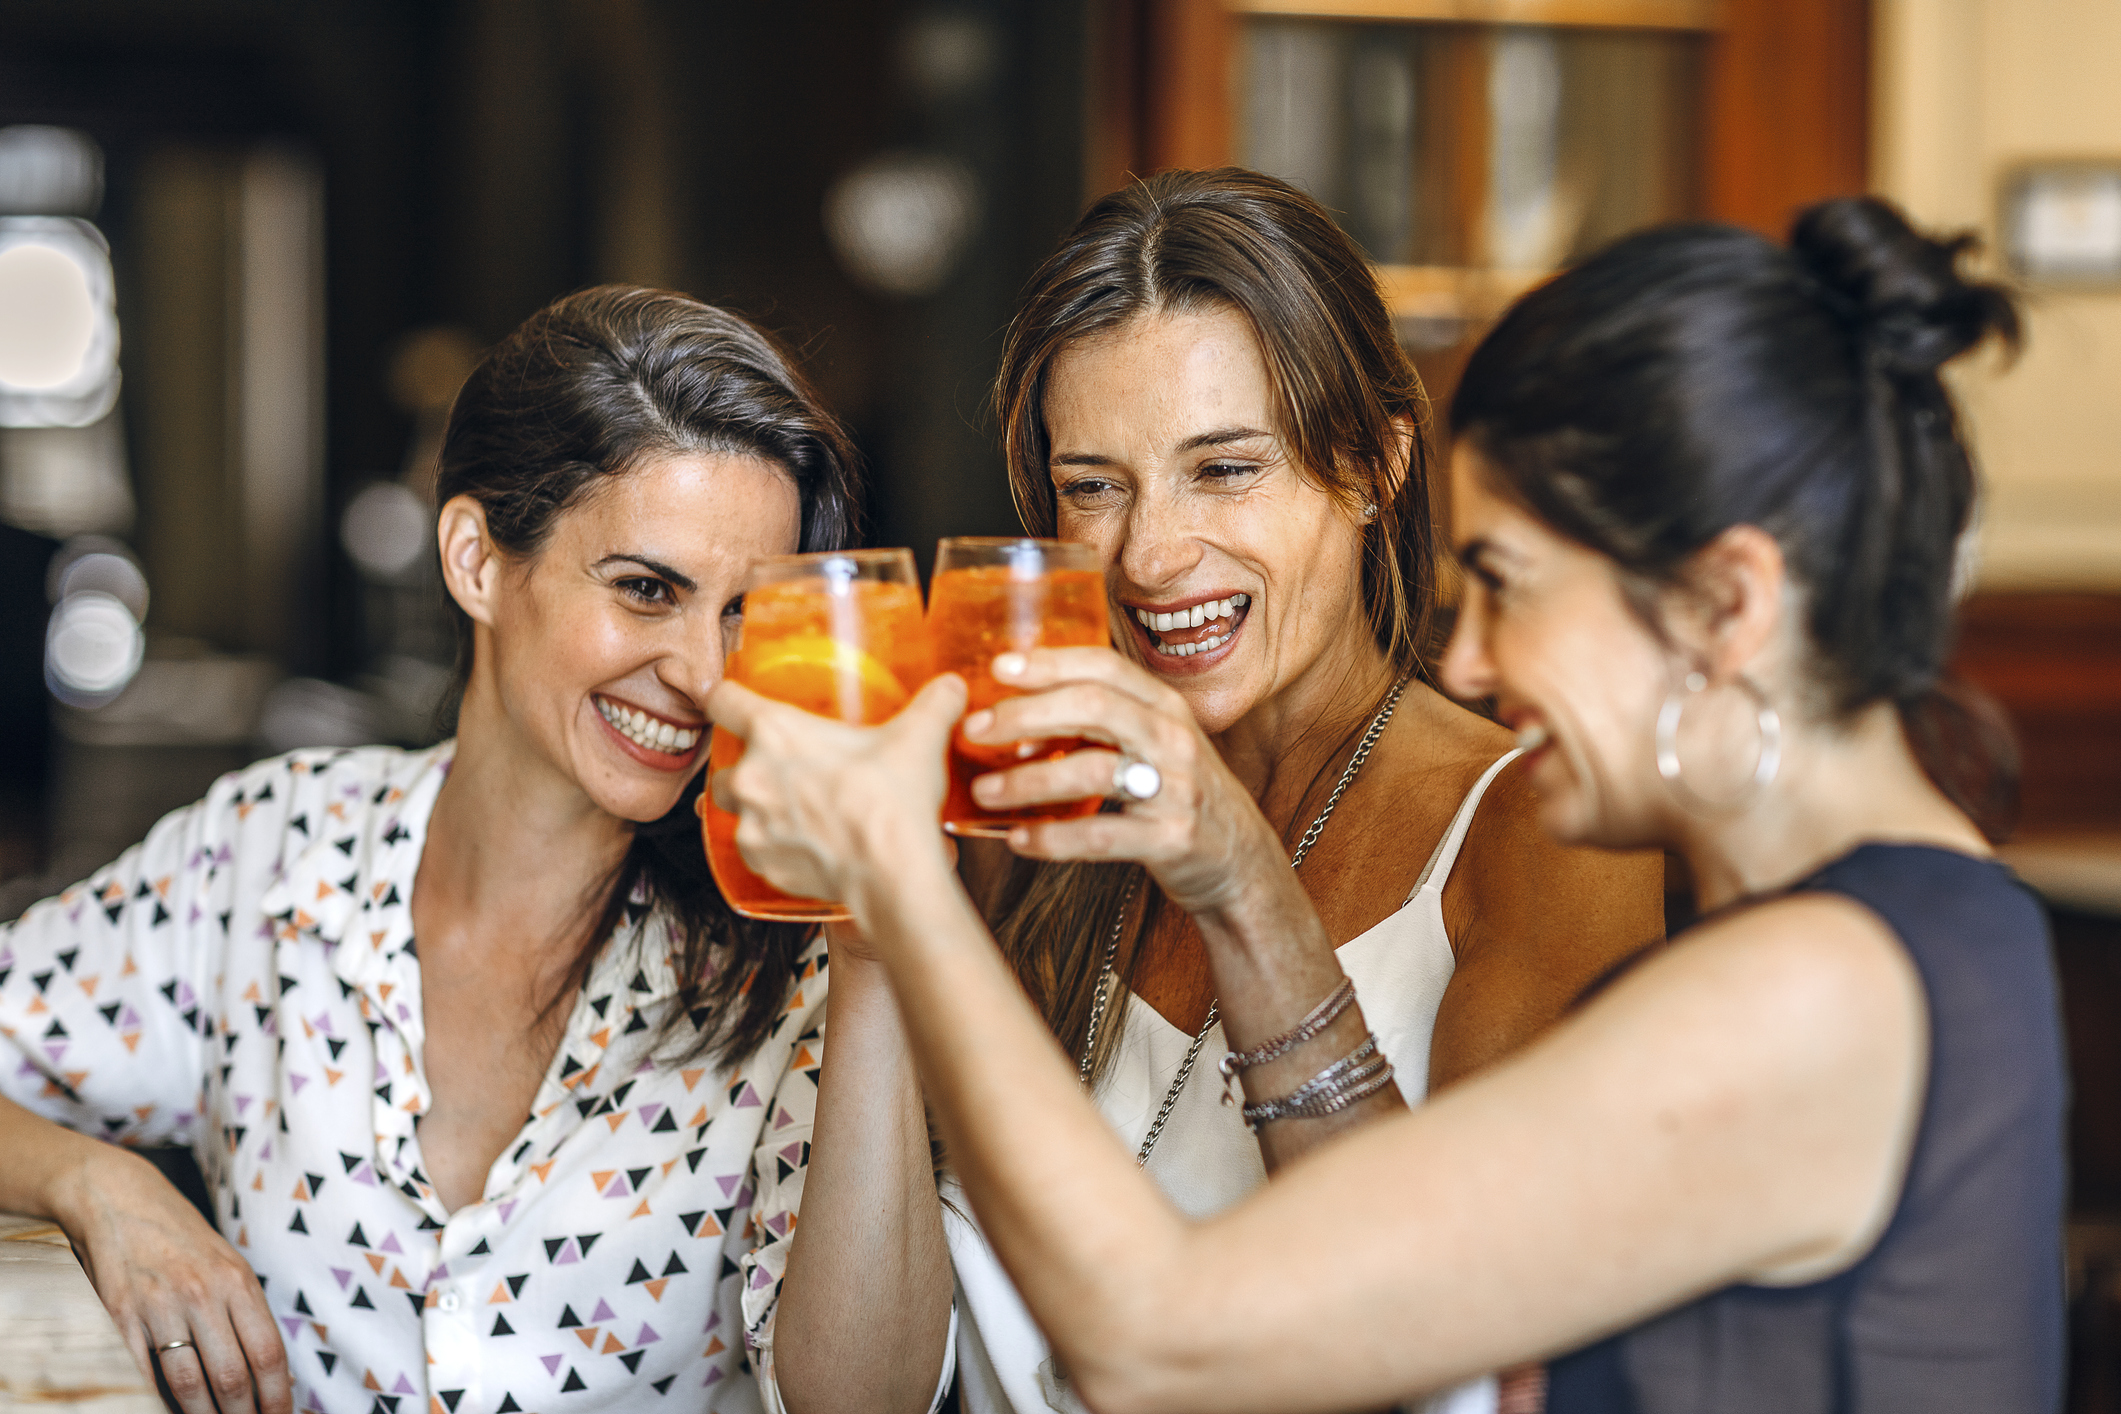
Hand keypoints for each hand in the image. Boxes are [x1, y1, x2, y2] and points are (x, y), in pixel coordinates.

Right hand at [59, 1146, 290, 1413]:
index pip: (268, 1353)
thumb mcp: (227, 1264)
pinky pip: (139, 1372)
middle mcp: (202, 1294)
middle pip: (232, 1375)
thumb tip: (268, 1368)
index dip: (278, 1395)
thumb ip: (245, 1311)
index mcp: (237, 1281)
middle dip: (243, 1413)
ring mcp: (158, 1306)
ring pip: (188, 1383)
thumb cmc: (181, 1237)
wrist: (120, 1199)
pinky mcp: (118, 1316)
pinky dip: (153, 1399)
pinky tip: (164, 1409)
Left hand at [707, 673, 965, 913]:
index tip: (734, 700)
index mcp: (774, 733)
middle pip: (724, 764)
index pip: (721, 700)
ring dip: (756, 807)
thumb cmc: (892, 803)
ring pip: (733, 810)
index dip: (727, 697)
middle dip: (749, 765)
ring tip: (795, 809)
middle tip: (787, 768)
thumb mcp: (919, 738)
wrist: (891, 874)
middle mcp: (750, 778)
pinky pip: (755, 849)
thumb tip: (951, 687)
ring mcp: (750, 826)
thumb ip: (934, 703)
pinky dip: (774, 845)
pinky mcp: (760, 864)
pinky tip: (805, 842)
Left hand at [961, 648, 1287, 916]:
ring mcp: (1177, 788)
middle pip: (1093, 706)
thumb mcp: (1152, 745)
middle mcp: (1173, 738)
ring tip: (983, 792)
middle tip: (975, 729)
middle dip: (1026, 714)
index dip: (1050, 663)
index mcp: (1164, 706)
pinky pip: (1100, 836)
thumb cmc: (1178, 796)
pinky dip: (1052, 839)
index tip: (998, 667)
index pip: (1105, 667)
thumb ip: (1101, 724)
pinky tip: (1019, 841)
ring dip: (1028, 780)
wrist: (1240, 862)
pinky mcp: (1172, 839)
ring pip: (1092, 770)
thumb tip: (1013, 717)